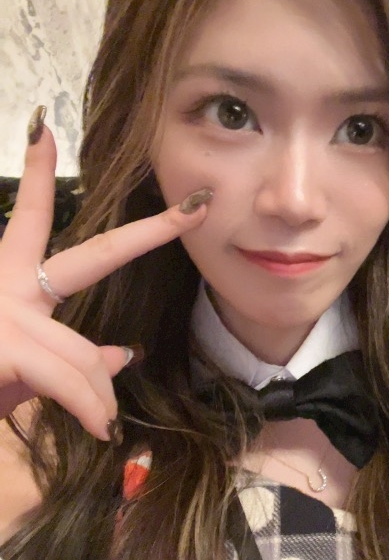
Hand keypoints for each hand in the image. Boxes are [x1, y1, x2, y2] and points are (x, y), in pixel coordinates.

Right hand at [0, 107, 211, 440]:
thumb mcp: (18, 370)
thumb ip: (70, 357)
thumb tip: (125, 353)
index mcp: (6, 282)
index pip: (29, 218)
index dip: (37, 175)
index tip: (43, 129)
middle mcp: (7, 286)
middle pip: (95, 256)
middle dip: (152, 232)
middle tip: (197, 208)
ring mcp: (4, 315)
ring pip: (86, 354)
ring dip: (99, 398)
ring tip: (103, 426)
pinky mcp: (2, 346)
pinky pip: (71, 381)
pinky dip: (89, 409)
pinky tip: (98, 429)